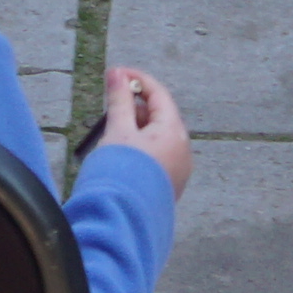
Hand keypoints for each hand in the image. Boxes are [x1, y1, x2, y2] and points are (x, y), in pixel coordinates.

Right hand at [90, 64, 192, 194]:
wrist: (123, 219)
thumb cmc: (121, 172)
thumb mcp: (117, 131)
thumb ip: (119, 100)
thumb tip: (116, 73)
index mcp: (173, 131)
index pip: (159, 95)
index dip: (137, 80)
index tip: (115, 74)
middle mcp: (182, 149)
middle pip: (160, 116)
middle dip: (134, 106)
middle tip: (110, 104)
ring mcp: (178, 169)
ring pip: (158, 137)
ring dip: (136, 127)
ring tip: (111, 132)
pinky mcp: (169, 184)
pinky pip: (157, 155)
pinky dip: (141, 146)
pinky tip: (122, 152)